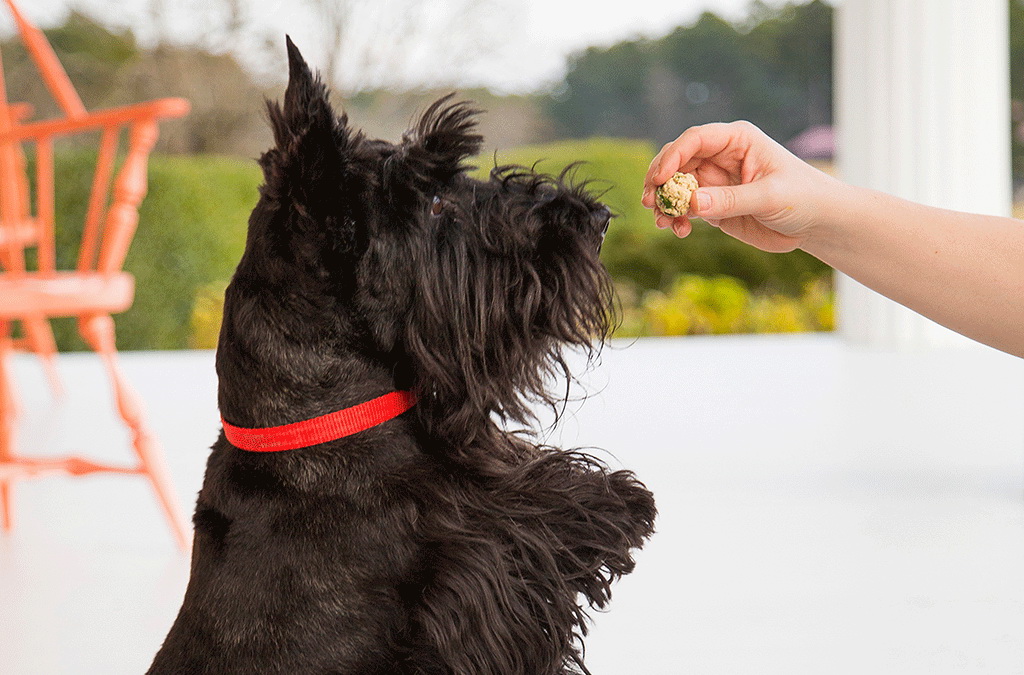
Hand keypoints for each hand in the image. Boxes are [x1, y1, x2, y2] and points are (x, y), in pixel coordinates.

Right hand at [641, 121, 835, 252]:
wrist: (816, 224)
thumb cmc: (802, 198)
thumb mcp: (769, 197)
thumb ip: (730, 200)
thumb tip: (692, 202)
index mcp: (736, 141)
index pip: (695, 140)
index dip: (673, 156)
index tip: (660, 179)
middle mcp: (721, 157)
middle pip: (677, 161)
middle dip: (659, 180)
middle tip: (650, 202)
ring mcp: (714, 182)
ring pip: (675, 187)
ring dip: (664, 203)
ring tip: (662, 222)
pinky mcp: (713, 206)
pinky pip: (684, 209)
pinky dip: (675, 219)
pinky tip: (679, 231)